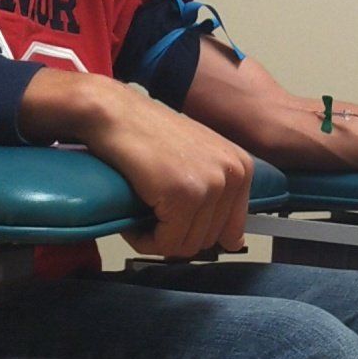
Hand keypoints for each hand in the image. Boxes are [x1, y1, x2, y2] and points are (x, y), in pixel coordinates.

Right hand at [23, 72, 250, 257]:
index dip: (197, 232)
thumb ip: (220, 195)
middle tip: (150, 216)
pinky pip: (166, 243)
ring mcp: (210, 185)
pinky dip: (144, 239)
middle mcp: (232, 175)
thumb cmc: (148, 133)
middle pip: (208, 240)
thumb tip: (234, 242)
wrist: (116, 113)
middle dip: (175, 235)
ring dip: (158, 239)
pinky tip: (134, 218)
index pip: (232, 229)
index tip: (177, 224)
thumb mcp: (198, 158)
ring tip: (141, 215)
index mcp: (241, 167)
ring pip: (187, 245)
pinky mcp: (183, 195)